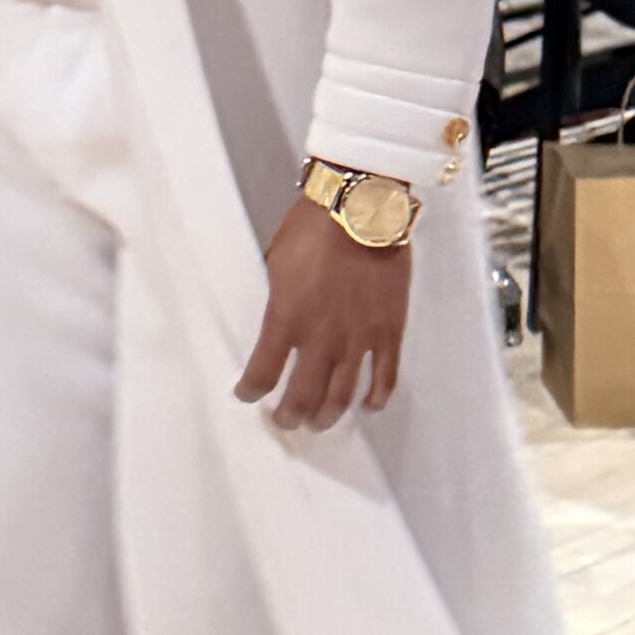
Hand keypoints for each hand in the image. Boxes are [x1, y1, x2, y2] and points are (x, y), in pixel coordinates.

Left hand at [234, 197, 411, 431]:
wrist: (360, 210)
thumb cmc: (310, 230)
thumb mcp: (275, 263)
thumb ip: (277, 299)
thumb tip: (276, 318)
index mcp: (286, 319)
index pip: (262, 373)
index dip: (251, 391)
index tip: (246, 395)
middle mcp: (321, 338)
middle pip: (304, 396)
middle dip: (291, 416)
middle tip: (286, 422)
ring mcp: (359, 339)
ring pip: (342, 396)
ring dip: (328, 416)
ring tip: (318, 423)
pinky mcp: (389, 333)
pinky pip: (385, 377)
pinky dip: (376, 398)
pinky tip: (367, 407)